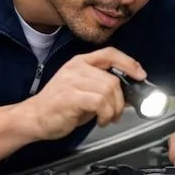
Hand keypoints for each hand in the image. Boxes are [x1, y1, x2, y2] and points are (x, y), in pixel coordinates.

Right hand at [21, 47, 146, 140]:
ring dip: (114, 110)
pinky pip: (100, 102)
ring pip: (109, 90)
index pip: (109, 53)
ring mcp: (72, 81)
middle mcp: (76, 68)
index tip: (140, 75)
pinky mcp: (70, 96)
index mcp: (80, 63)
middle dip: (121, 101)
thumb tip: (129, 96)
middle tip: (116, 114)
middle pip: (113, 79)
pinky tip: (99, 121)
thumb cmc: (59, 107)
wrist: (34, 117)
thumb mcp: (85, 93)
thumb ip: (104, 90)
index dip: (128, 63)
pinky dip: (106, 114)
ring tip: (106, 118)